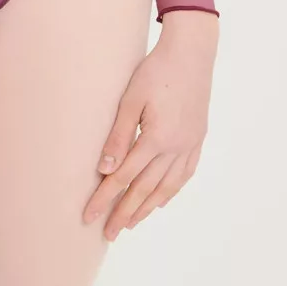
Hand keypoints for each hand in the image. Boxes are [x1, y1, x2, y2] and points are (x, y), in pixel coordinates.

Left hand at [83, 12, 217, 237]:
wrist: (192, 52)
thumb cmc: (157, 70)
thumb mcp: (132, 99)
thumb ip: (119, 136)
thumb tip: (104, 171)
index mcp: (157, 139)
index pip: (123, 178)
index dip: (104, 199)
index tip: (88, 217)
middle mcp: (176, 148)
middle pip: (145, 189)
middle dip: (124, 213)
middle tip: (108, 233)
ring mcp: (190, 145)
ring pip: (166, 187)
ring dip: (146, 207)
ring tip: (130, 222)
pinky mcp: (197, 139)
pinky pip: (184, 174)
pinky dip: (171, 190)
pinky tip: (161, 199)